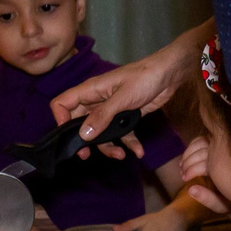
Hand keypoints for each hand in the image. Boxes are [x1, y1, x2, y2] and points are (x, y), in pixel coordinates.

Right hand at [50, 30, 200, 158]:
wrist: (170, 74)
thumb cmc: (145, 78)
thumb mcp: (122, 98)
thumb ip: (102, 116)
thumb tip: (83, 135)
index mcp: (91, 91)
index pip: (63, 104)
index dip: (60, 119)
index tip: (67, 136)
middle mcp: (97, 101)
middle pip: (80, 123)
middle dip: (84, 140)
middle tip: (86, 155)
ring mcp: (112, 110)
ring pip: (101, 132)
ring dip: (109, 146)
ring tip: (120, 156)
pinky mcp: (127, 117)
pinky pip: (122, 133)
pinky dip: (129, 143)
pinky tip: (138, 151)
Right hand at [176, 141, 230, 215]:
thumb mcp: (222, 206)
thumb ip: (208, 199)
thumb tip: (191, 190)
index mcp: (227, 170)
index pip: (204, 166)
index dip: (191, 171)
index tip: (184, 179)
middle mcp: (227, 155)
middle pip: (202, 152)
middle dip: (188, 162)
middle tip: (181, 172)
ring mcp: (225, 147)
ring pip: (203, 142)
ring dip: (189, 152)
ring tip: (182, 164)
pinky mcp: (223, 143)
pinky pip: (206, 138)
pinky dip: (194, 144)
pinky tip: (187, 154)